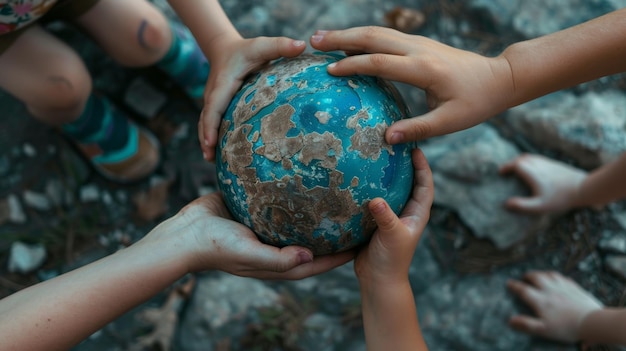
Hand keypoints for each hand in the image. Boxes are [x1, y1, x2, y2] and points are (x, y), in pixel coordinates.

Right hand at [162, 192, 353, 278]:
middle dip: (331, 233)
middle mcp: (274, 244)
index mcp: (277, 261)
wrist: (185, 232)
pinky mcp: (253, 209)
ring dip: (313, 212)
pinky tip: (303, 179)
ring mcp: (264, 227)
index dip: (338, 257)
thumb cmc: (216, 248)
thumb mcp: (249, 255)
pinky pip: (277, 202)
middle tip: (354, 217)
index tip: (360, 245)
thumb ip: (278, 259)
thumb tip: (311, 256)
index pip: (315, 262)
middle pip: (310, 240)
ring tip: (336, 196)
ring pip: (295, 220)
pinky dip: (291, 195)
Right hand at [199, 36, 305, 160]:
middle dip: (206, 138)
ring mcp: (211, 102)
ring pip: (204, 124)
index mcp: (223, 83)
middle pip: (205, 119)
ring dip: (206, 142)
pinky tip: (217, 154)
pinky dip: (211, 138)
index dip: (211, 124)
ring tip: (211, 161)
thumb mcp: (262, 45)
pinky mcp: (214, 107)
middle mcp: (212, 94)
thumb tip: (302, 45)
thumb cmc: (246, 50)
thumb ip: (281, 45)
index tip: (211, 141)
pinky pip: (210, 124)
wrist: (225, 50)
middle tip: (210, 158)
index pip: (214, 106)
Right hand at [309, 26, 513, 144]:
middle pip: (373, 37)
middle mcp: (418, 50)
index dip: (353, 65)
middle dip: (341, 38)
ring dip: (349, 33)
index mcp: (424, 69)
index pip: (380, 63)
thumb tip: (386, 138)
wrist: (499, 77)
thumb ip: (418, 129)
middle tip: (313, 41)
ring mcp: (419, 43)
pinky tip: (349, 42)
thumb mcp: (450, 122)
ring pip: (378, 32)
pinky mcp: (420, 44)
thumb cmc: (476, 103)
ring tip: (322, 39)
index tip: (329, 71)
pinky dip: (363, 36)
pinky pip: (386, 35)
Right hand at [354, 148, 433, 283]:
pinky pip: (373, 200)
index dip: (423, 166)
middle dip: (404, 165)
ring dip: (385, 176)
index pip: (425, 185)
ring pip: (390, 191)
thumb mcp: (391, 236)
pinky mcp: (375, 222)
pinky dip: (368, 189)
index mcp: (417, 214)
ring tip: (375, 157)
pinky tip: (356, 179)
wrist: (378, 280)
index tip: (416, 149)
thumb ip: (385, 217)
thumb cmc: (391, 260)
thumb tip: (376, 200)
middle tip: (395, 146)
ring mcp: (390, 217)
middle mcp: (405, 212)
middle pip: (408, 183)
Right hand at [499, 154, 586, 212]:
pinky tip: (534, 171)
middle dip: (512, 163)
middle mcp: (539, 164)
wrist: (583, 188)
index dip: (506, 167)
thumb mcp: (540, 206)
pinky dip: (531, 163)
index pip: (515, 164)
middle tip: (507, 171)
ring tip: (518, 171)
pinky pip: (539, 159)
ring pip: (531, 157)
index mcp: (532, 173)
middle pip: (522, 159)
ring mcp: (548, 163)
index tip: (500, 173)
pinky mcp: (555, 164)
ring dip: (521, 162)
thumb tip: (506, 203)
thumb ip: (522, 206)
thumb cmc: (560, 198)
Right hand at [507, 271, 603, 342]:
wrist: (592, 321)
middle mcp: (550, 290)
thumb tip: (510, 320)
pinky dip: (557, 276)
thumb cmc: (566, 327)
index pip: (523, 290)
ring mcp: (563, 287)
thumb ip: (526, 324)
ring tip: (539, 275)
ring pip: (549, 275)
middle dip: (528, 275)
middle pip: (536, 277)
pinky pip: (563, 278)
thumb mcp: (543, 329)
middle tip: (524, 277)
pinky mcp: (575, 287)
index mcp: (540, 300)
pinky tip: (557, 279)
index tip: (509, 283)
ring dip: (542, 273)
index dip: (514, 286)